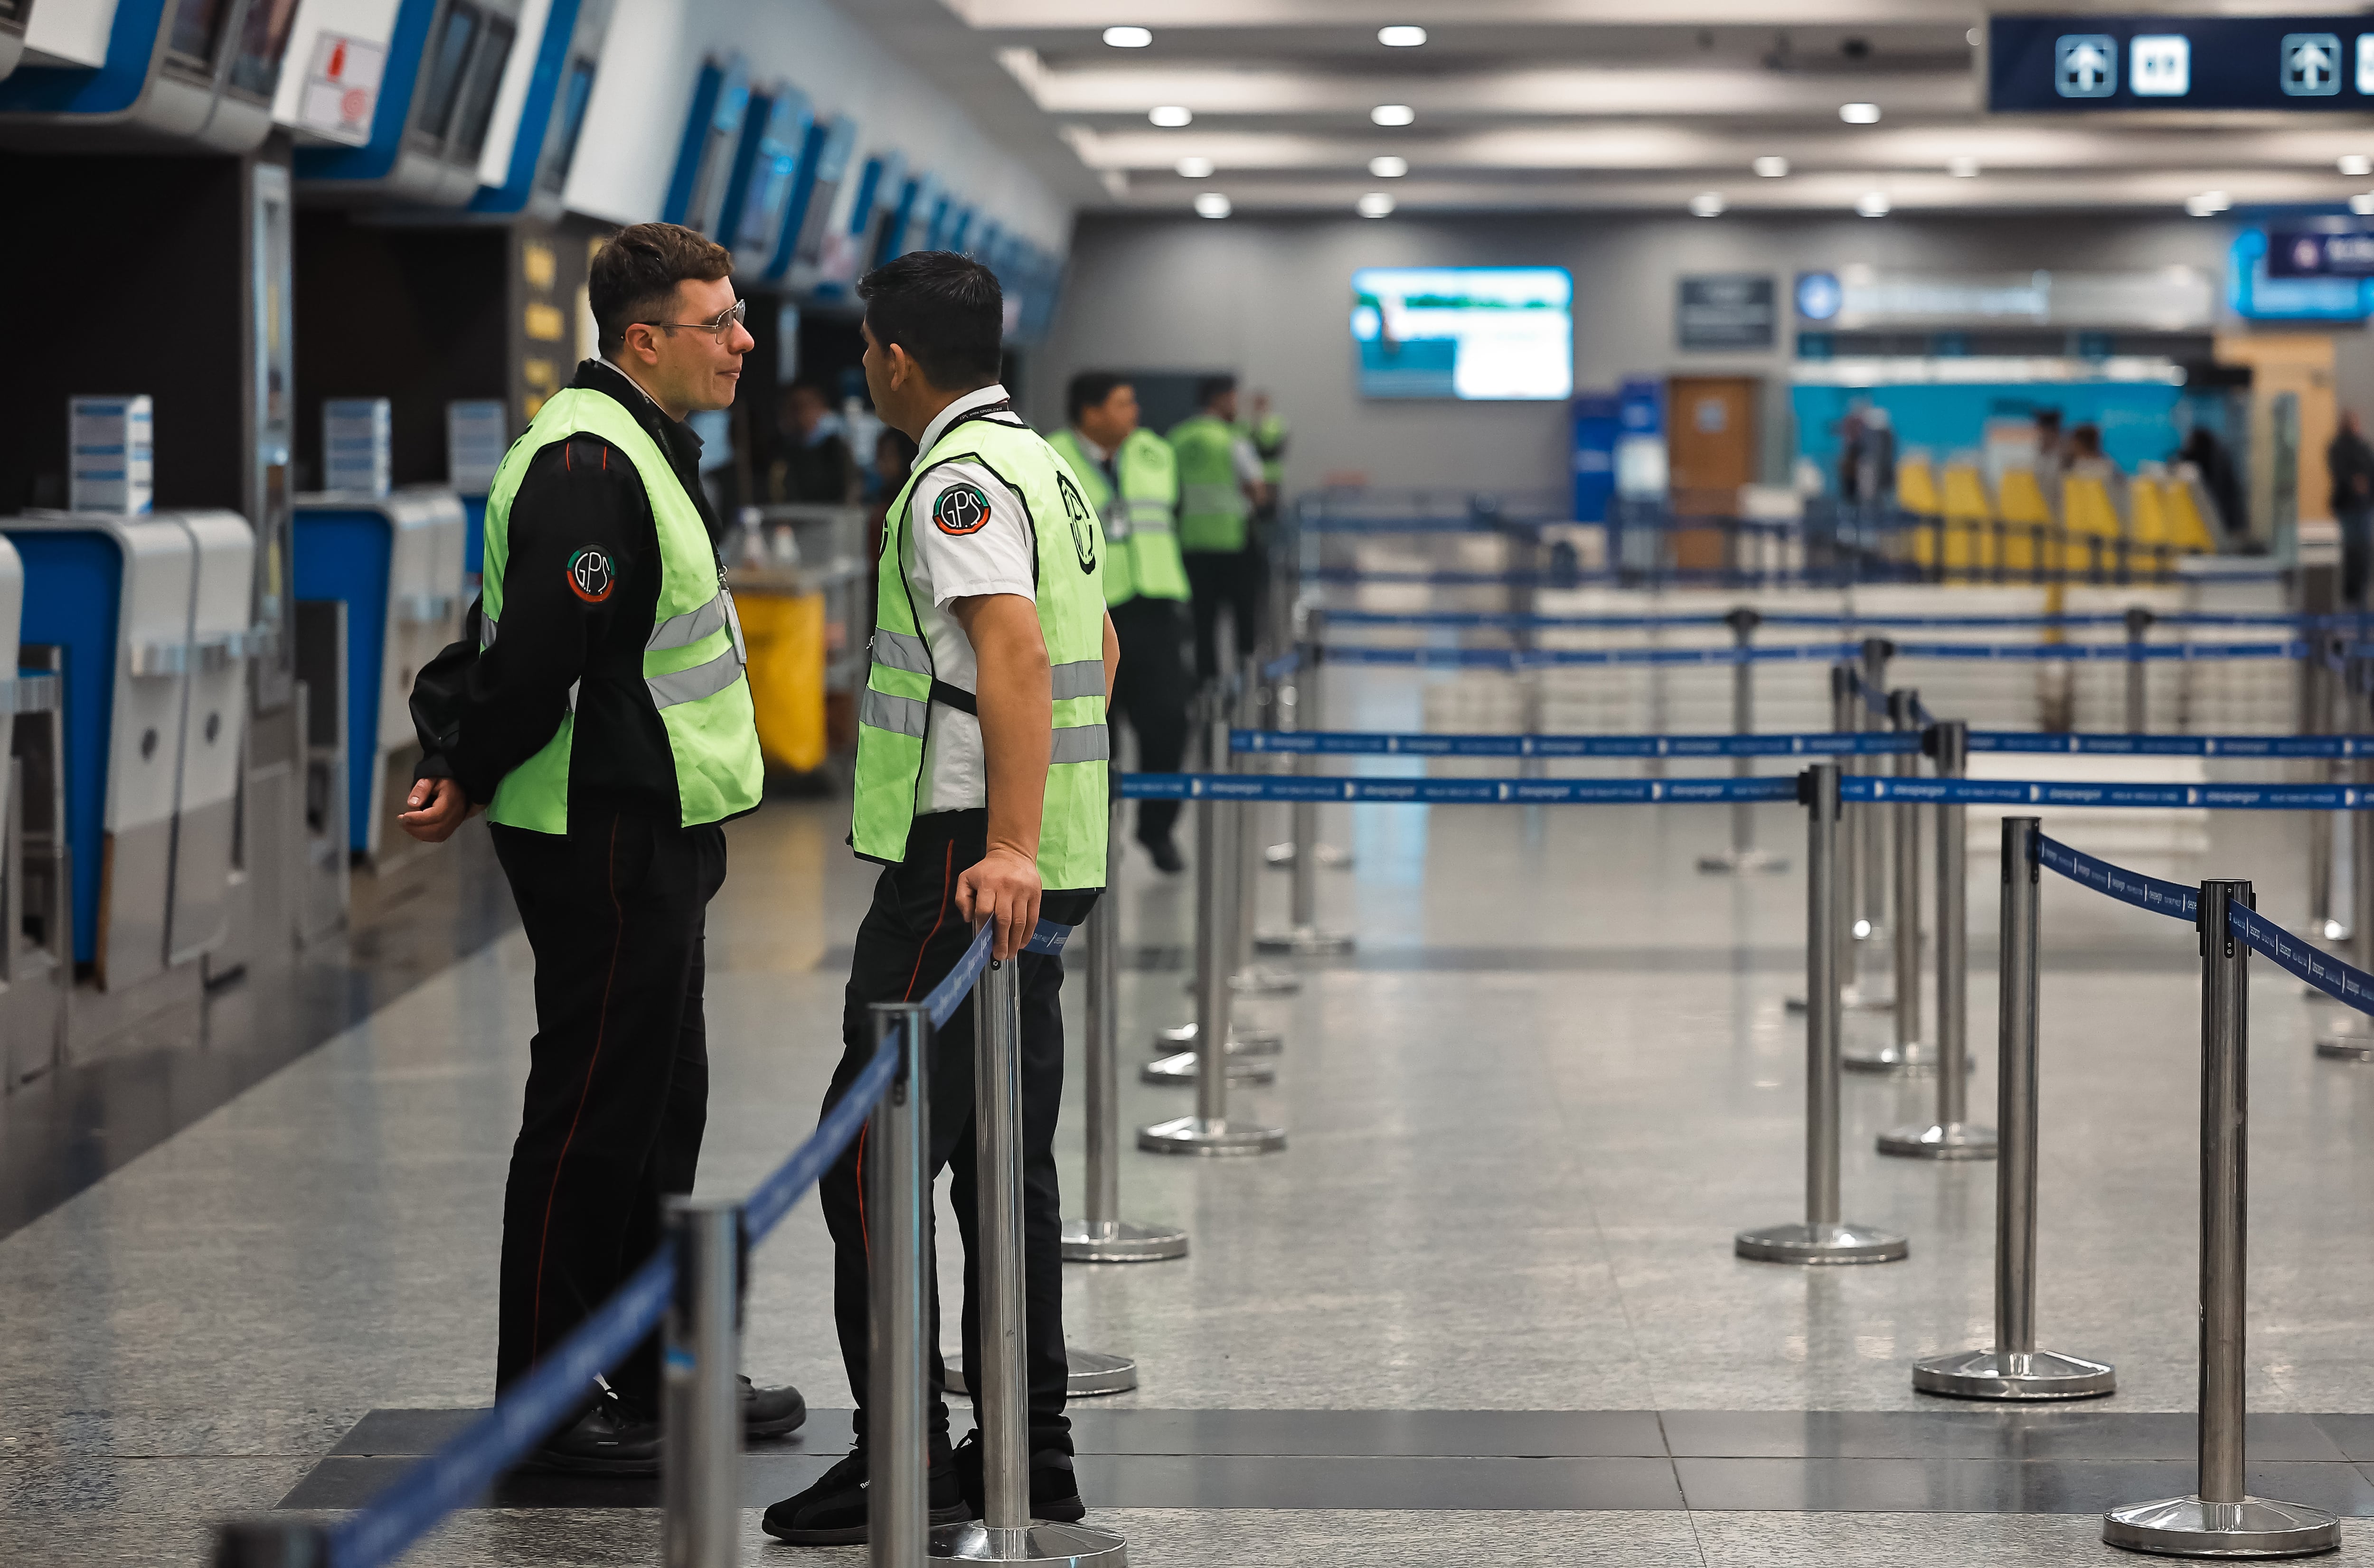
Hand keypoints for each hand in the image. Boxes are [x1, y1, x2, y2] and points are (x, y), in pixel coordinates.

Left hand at [396, 776, 474, 842]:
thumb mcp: (432, 779)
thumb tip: (413, 803)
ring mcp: (455, 821)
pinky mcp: (452, 826)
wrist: (458, 786)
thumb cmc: (445, 782)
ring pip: (437, 835)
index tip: (404, 816)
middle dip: (415, 828)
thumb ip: (421, 789)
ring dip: (419, 833)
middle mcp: (456, 813)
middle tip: (402, 822)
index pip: (435, 815)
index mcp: (451, 800)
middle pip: (436, 828)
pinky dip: (426, 836)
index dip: (418, 818)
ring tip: (407, 826)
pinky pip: (440, 836)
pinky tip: (417, 830)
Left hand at [956, 845, 1041, 960]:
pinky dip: (1027, 934)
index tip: (983, 942)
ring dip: (1015, 941)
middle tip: (1000, 956)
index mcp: (987, 883)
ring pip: (1020, 921)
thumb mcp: (966, 878)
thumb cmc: (987, 870)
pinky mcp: (1036, 894)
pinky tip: (1021, 943)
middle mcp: (1006, 887)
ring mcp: (1023, 891)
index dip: (983, 928)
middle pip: (1004, 919)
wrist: (1012, 853)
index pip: (984, 911)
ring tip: (1010, 954)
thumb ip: (962, 899)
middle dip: (1001, 941)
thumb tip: (969, 919)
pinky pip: (1033, 918)